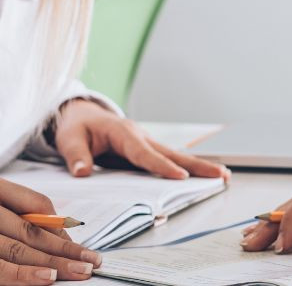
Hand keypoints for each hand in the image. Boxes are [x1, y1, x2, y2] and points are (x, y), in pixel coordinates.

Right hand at [0, 169, 100, 283]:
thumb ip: (0, 210)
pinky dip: (22, 277)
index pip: (36, 204)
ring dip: (54, 266)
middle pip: (31, 230)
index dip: (61, 228)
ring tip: (80, 273)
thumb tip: (50, 229)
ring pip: (16, 251)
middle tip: (94, 261)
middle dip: (67, 249)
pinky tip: (46, 279)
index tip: (80, 243)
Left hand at [53, 99, 227, 179]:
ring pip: (175, 155)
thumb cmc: (76, 127)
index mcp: (123, 133)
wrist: (80, 115)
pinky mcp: (147, 149)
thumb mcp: (69, 140)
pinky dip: (187, 167)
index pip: (144, 153)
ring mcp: (146, 142)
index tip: (180, 177)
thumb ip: (76, 157)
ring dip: (198, 166)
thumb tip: (82, 173)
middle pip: (171, 153)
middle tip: (220, 174)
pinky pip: (169, 159)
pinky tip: (203, 177)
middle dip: (196, 165)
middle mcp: (140, 136)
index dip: (162, 166)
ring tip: (223, 176)